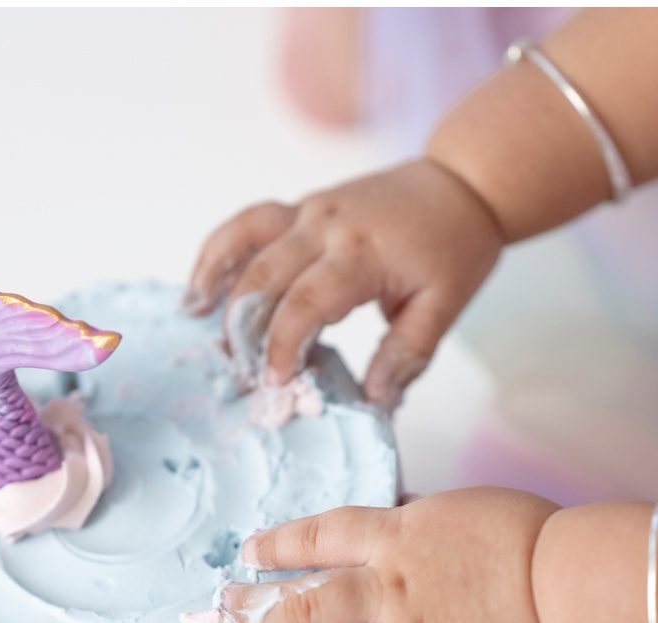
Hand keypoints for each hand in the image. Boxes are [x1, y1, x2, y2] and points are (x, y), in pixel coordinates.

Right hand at [184, 159, 504, 408]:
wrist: (461, 185)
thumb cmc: (455, 248)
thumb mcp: (443, 308)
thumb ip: (405, 356)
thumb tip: (374, 402)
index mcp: (362, 253)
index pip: (306, 301)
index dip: (283, 345)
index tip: (275, 383)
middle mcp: (327, 226)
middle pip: (264, 275)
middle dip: (244, 326)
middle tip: (238, 371)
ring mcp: (310, 211)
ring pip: (246, 240)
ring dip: (217, 280)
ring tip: (195, 318)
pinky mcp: (303, 208)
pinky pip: (251, 224)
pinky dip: (221, 250)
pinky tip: (203, 284)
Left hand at [221, 488, 564, 622]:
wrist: (565, 584)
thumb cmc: (524, 535)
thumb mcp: (455, 511)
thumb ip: (412, 528)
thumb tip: (390, 532)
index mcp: (395, 539)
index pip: (320, 539)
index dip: (279, 547)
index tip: (249, 555)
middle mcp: (388, 592)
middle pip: (308, 605)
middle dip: (261, 615)